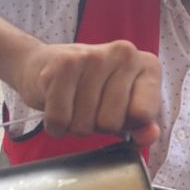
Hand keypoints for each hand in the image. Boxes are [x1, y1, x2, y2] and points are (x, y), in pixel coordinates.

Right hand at [17, 41, 160, 146]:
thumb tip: (149, 136)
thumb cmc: (89, 88)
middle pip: (111, 123)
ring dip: (74, 125)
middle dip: (96, 126)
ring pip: (84, 124)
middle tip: (89, 107)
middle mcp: (125, 54)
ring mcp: (94, 56)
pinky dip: (55, 125)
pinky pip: (60, 119)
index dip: (126, 124)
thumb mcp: (123, 107)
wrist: (41, 63)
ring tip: (73, 103)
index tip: (118, 112)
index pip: (143, 114)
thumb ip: (141, 125)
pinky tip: (56, 107)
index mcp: (148, 65)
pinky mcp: (64, 64)